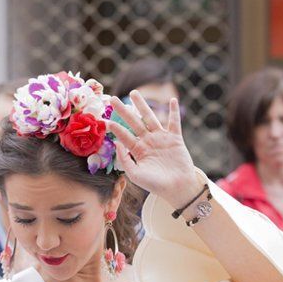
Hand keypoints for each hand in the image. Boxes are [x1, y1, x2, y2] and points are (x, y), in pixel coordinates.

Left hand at [107, 91, 200, 209]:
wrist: (177, 189)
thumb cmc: (155, 184)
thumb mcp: (135, 174)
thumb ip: (125, 160)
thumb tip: (117, 143)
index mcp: (138, 151)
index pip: (124, 136)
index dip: (115, 128)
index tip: (105, 120)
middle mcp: (148, 142)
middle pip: (134, 122)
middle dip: (123, 111)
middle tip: (112, 98)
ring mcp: (161, 138)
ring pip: (150, 118)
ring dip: (142, 105)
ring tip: (134, 93)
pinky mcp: (175, 139)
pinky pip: (174, 122)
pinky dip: (174, 112)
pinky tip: (172, 100)